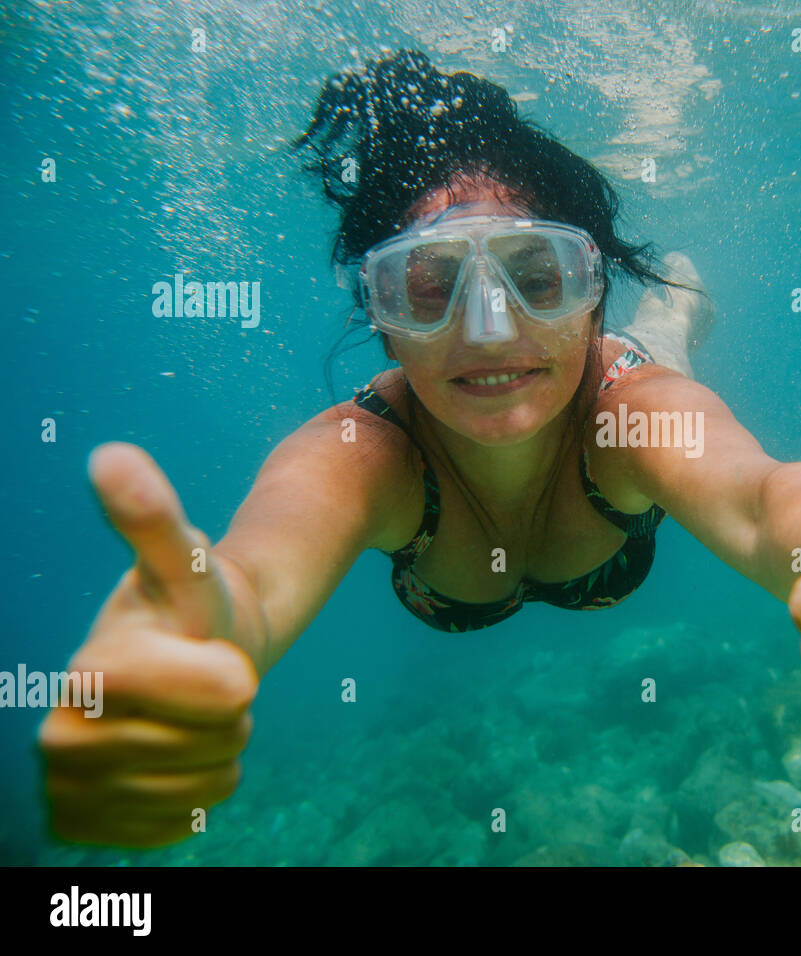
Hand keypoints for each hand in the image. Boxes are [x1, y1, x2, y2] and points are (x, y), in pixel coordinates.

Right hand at [37, 443, 262, 846]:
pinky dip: (196, 797)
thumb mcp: (187, 562)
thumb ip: (154, 519)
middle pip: (213, 746)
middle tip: (201, 690)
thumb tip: (112, 456)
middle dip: (228, 717)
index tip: (214, 656)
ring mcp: (66, 786)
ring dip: (216, 757)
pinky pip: (180, 827)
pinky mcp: (81, 825)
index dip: (235, 676)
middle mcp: (60, 734)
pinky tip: (174, 764)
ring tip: (190, 722)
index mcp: (92, 669)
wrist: (177, 667)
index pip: (222, 691)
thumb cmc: (189, 610)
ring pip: (202, 790)